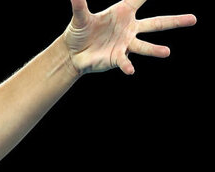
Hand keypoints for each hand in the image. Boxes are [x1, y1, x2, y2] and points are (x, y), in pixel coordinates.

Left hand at [64, 0, 195, 75]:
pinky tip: (131, 70)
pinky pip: (125, 61)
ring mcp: (126, 44)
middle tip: (194, 19)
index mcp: (123, 12)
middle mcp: (130, 28)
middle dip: (175, 21)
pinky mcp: (118, 58)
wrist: (73, 54)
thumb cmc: (79, 32)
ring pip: (145, 46)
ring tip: (167, 52)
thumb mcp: (79, 17)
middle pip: (156, 23)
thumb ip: (79, 4)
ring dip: (155, 50)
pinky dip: (127, 65)